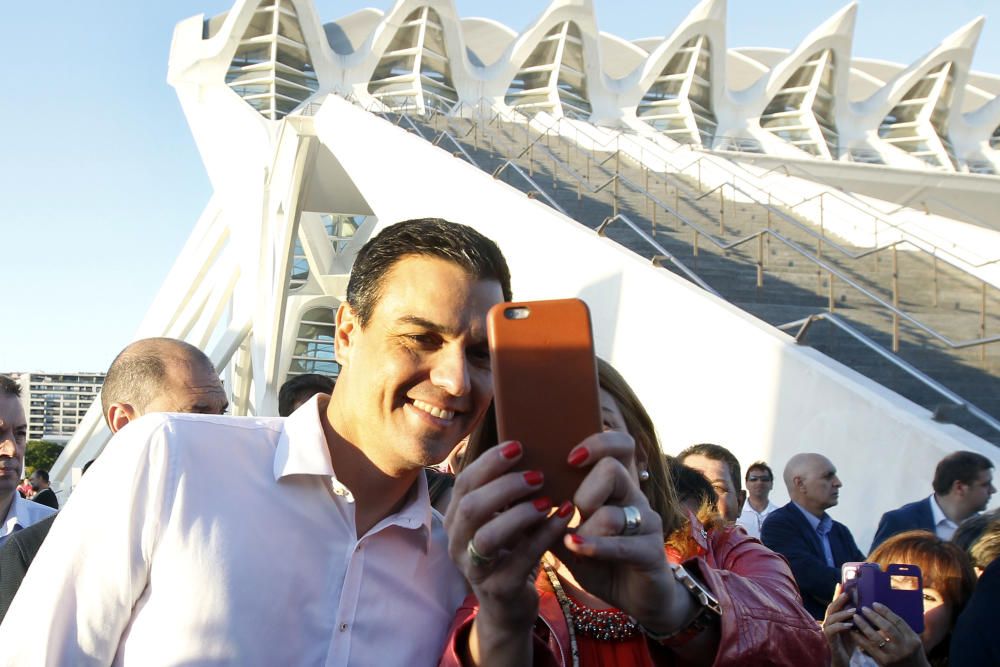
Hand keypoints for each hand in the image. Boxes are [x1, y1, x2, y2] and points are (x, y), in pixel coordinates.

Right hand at [445, 440, 572, 661]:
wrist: (509, 607)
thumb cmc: (509, 551)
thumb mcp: (500, 519)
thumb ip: (504, 491)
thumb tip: (526, 445)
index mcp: (456, 519)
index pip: (465, 482)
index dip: (490, 462)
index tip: (519, 445)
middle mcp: (458, 543)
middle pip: (470, 506)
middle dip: (504, 485)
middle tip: (538, 475)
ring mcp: (474, 569)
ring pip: (488, 536)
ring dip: (520, 513)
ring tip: (547, 499)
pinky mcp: (498, 589)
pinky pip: (520, 559)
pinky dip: (543, 536)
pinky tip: (563, 520)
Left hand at [552, 430, 678, 632]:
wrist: (634, 598)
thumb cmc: (598, 560)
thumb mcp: (567, 536)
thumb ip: (548, 517)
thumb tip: (511, 498)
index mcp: (616, 487)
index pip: (620, 445)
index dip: (598, 442)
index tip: (570, 457)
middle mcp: (634, 498)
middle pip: (612, 469)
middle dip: (584, 491)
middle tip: (573, 512)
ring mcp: (646, 523)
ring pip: (612, 512)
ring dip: (585, 530)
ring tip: (573, 543)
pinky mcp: (651, 552)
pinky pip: (622, 544)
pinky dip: (595, 546)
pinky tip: (576, 547)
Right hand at [823, 586, 856, 666]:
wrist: (841, 659)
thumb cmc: (847, 643)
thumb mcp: (852, 627)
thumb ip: (855, 617)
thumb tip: (864, 606)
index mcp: (834, 617)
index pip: (835, 603)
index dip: (837, 593)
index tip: (842, 583)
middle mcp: (828, 621)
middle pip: (831, 607)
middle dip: (839, 599)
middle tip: (848, 593)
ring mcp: (827, 629)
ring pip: (831, 617)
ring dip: (842, 613)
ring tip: (853, 610)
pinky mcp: (828, 638)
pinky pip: (832, 630)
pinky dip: (840, 626)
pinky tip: (849, 625)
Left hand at [852, 603, 927, 666]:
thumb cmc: (911, 652)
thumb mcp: (912, 640)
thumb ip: (901, 628)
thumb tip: (883, 610)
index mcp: (913, 639)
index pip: (898, 622)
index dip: (885, 611)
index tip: (875, 604)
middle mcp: (904, 647)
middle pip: (887, 628)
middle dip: (874, 617)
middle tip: (864, 608)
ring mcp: (894, 655)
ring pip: (876, 637)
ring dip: (864, 626)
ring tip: (856, 617)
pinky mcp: (884, 662)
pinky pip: (869, 647)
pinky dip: (860, 638)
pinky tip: (853, 631)